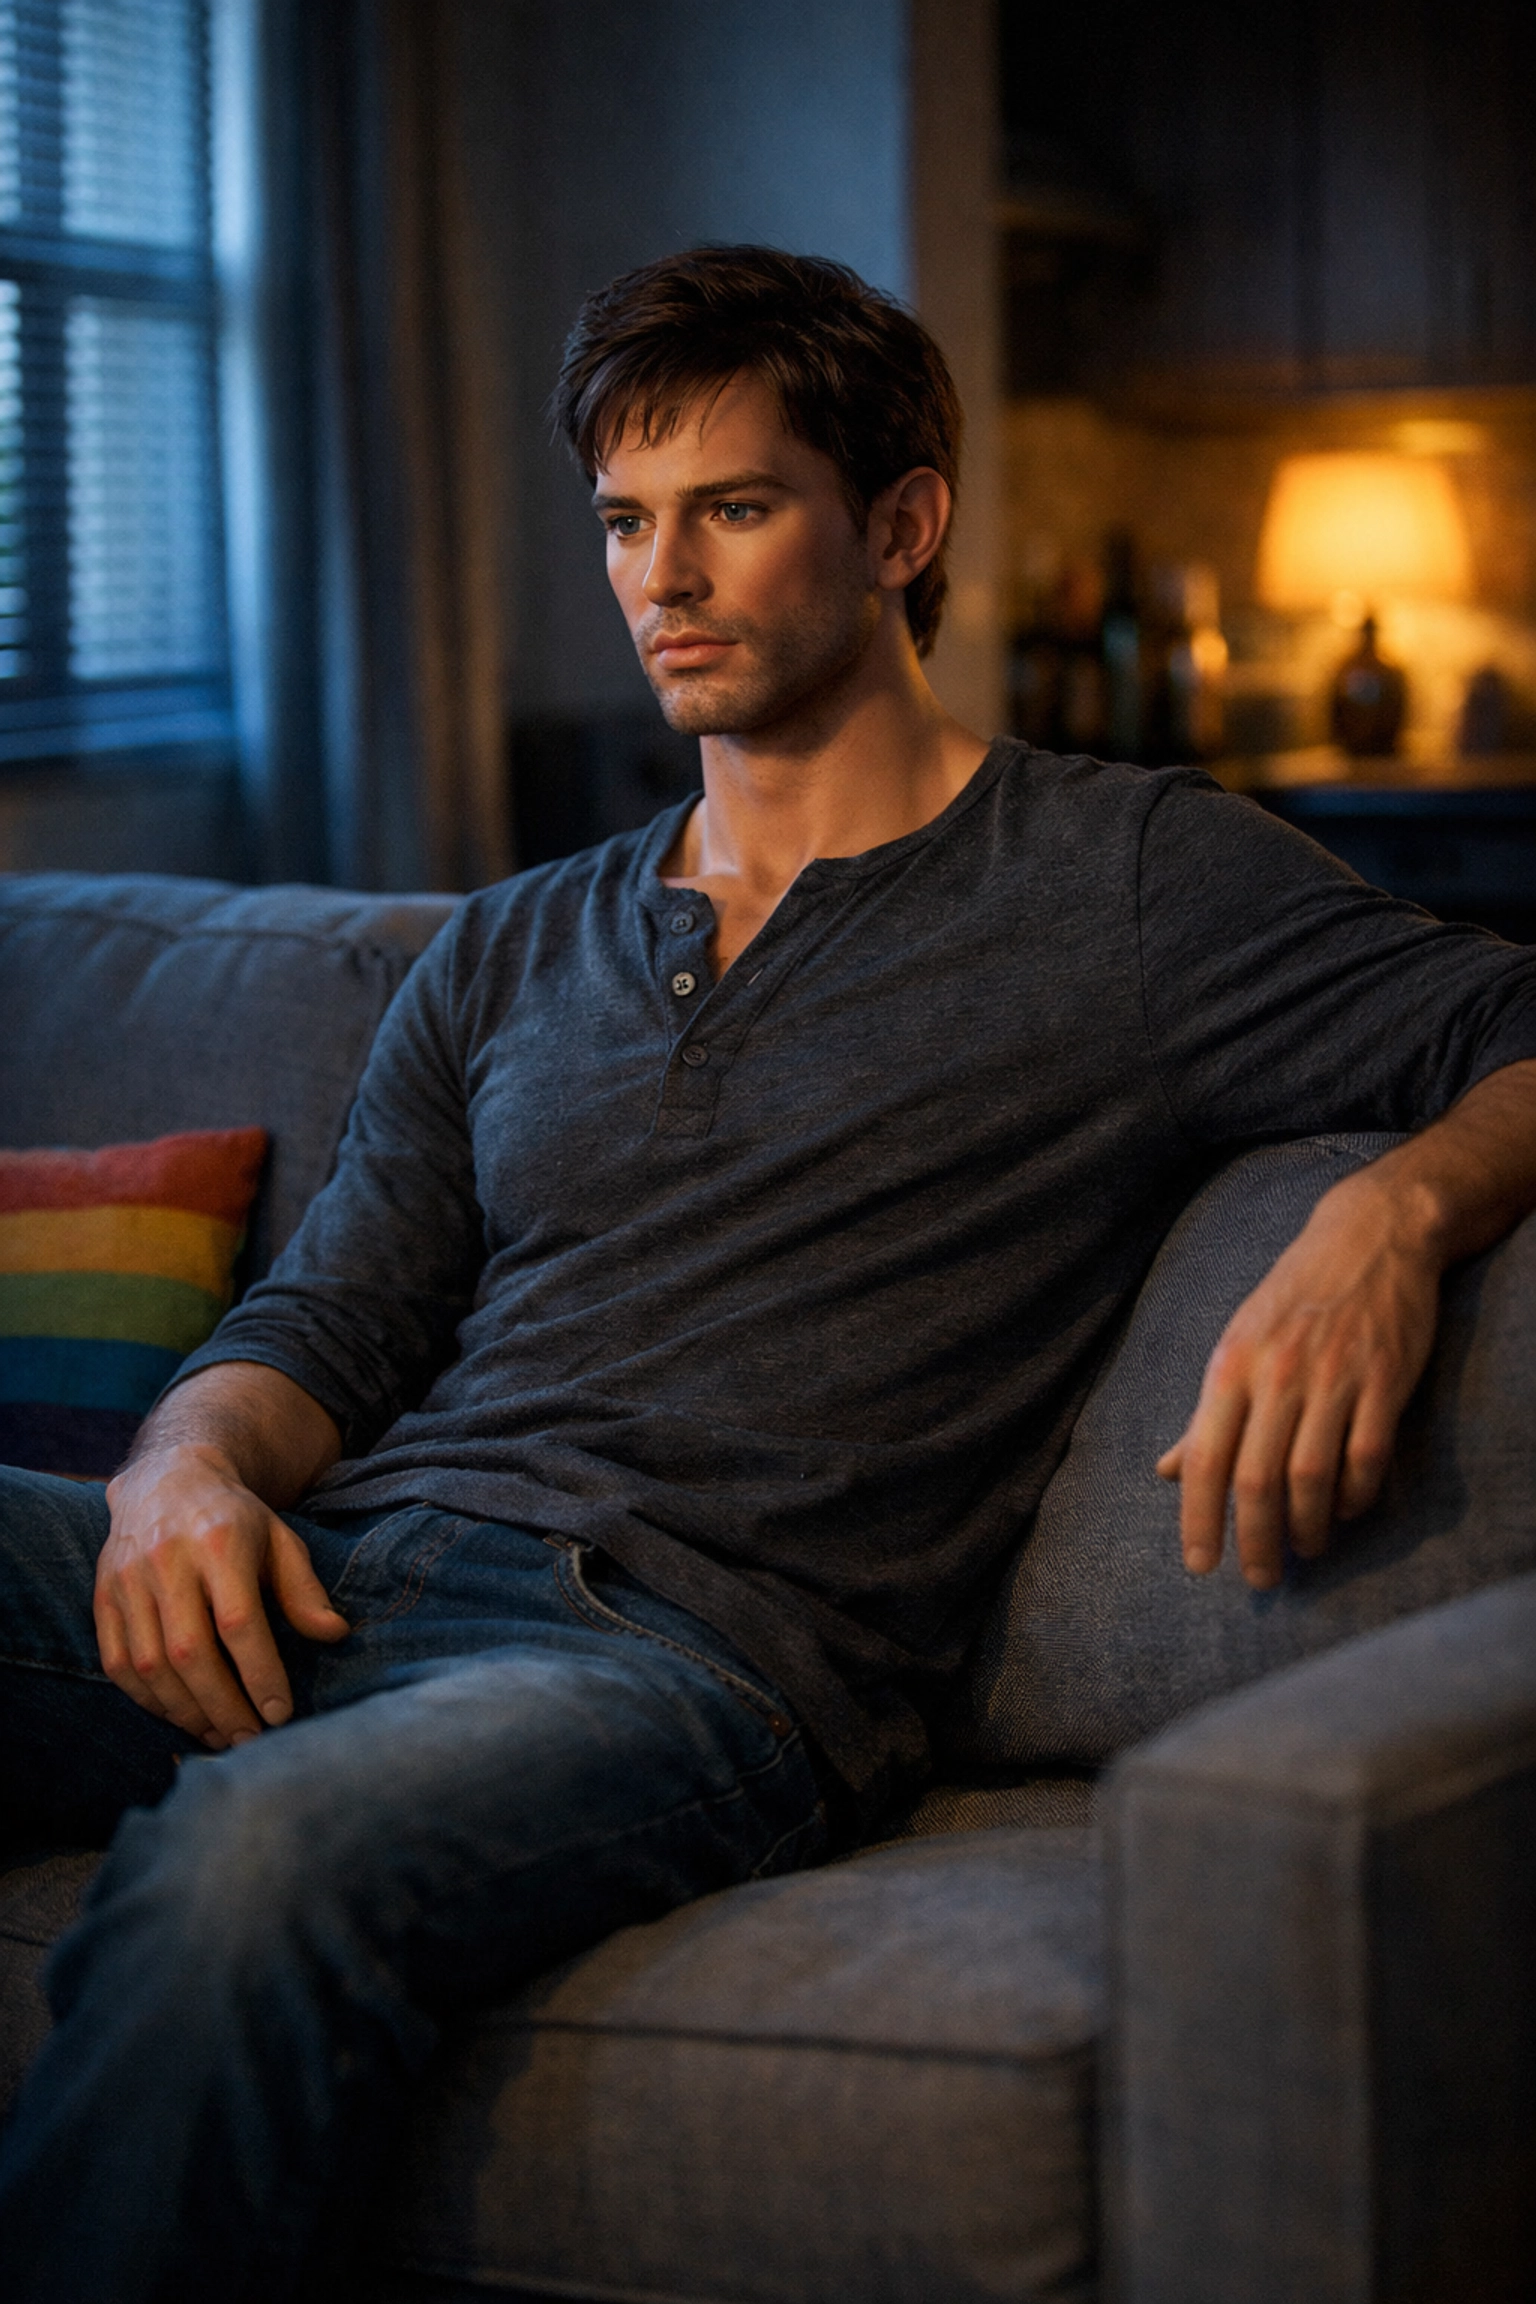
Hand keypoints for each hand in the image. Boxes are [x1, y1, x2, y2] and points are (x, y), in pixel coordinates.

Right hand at [96, 1442, 348, 1749]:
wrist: (166, 1480)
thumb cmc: (234, 1519)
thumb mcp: (280, 1540)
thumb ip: (304, 1590)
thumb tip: (335, 1635)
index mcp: (219, 1542)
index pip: (238, 1622)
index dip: (259, 1674)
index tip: (279, 1713)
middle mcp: (167, 1561)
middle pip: (190, 1653)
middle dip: (223, 1706)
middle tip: (250, 1740)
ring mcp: (127, 1580)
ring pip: (150, 1665)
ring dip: (186, 1711)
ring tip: (219, 1735)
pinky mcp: (103, 1597)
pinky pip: (117, 1663)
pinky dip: (147, 1699)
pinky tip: (179, 1715)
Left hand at [1156, 1166, 1442, 1589]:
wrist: (1369, 1236)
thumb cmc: (1291, 1298)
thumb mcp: (1235, 1345)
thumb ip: (1204, 1415)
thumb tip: (1164, 1470)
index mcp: (1230, 1367)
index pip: (1205, 1459)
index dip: (1199, 1519)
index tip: (1200, 1565)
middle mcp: (1277, 1375)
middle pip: (1258, 1480)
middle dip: (1255, 1540)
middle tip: (1258, 1578)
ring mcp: (1334, 1378)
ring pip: (1313, 1476)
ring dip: (1307, 1527)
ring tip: (1304, 1551)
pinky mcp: (1385, 1381)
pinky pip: (1367, 1457)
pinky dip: (1356, 1495)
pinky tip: (1347, 1510)